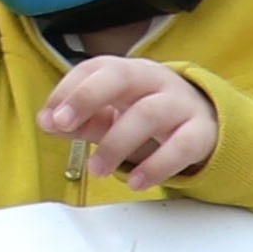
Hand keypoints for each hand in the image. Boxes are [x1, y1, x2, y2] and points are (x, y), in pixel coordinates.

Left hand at [42, 55, 217, 188]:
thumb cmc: (144, 114)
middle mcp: (153, 80)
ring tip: (95, 170)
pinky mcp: (202, 131)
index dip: (67, 91)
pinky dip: (157, 166)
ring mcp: (180, 103)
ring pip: (148, 114)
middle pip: (121, 77)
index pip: (93, 69)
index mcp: (125, 71)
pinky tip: (135, 182)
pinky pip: (182, 146)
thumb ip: (79, 120)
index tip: (49, 119)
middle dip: (87, 98)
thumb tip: (47, 123)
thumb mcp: (110, 114)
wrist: (205, 122)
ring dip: (116, 144)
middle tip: (62, 124)